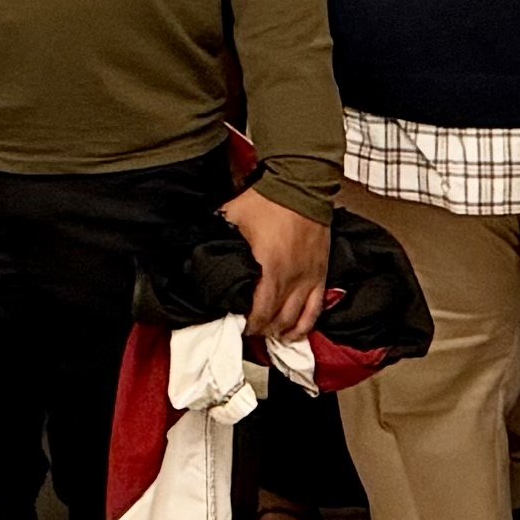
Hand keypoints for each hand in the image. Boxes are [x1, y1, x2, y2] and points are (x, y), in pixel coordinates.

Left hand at [223, 182, 329, 348]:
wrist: (302, 185)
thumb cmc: (268, 201)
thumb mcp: (233, 216)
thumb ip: (217, 235)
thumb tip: (198, 247)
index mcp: (271, 269)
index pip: (259, 312)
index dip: (248, 324)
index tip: (236, 324)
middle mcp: (292, 279)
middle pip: (277, 320)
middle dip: (261, 329)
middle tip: (248, 328)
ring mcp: (309, 279)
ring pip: (296, 320)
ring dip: (280, 330)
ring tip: (267, 332)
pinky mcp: (321, 274)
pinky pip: (316, 310)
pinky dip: (304, 326)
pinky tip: (294, 333)